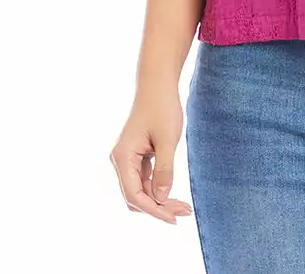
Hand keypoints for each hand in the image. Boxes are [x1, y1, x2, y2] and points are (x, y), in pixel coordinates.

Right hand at [109, 87, 193, 224]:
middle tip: (184, 213)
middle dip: (158, 207)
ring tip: (184, 208)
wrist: (158, 84)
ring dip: (160, 200)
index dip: (153, 210)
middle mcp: (120, 161)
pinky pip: (144, 179)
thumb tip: (161, 198)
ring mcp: (127, 159)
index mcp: (122, 157)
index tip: (173, 219)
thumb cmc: (162, 107)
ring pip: (141, 189)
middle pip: (136, 196)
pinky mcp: (136, 156)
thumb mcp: (168, 140)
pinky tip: (173, 194)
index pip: (134, 195)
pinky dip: (158, 188)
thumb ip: (164, 170)